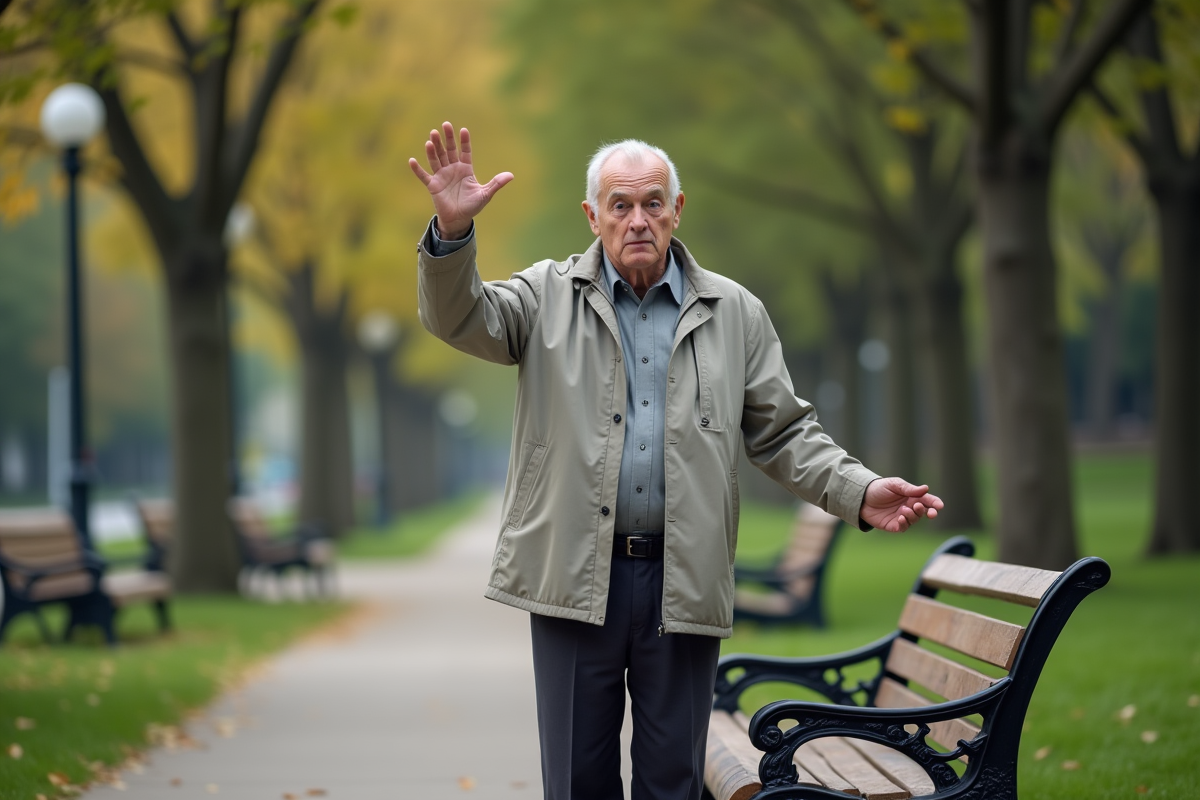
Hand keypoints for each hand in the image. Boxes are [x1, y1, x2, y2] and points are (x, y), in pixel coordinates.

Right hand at [409, 122, 512, 239]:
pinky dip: (417, 169)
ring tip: (431, 137)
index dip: (464, 141)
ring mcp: (442, 176)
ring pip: (436, 159)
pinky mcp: (433, 185)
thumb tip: (511, 175)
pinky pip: (424, 176)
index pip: (465, 151)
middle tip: (445, 125)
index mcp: (465, 169)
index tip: (463, 130)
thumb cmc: (472, 206)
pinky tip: (412, 160)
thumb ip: (496, 183)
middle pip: (449, 151)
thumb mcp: (485, 194)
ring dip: (433, 149)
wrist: (459, 219)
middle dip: (447, 139)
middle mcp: (453, 169)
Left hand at [859, 477, 943, 532]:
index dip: (935, 503)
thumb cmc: (879, 488)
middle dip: (927, 511)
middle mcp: (909, 507)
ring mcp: (902, 517)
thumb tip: (926, 488)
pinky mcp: (893, 525)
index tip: (939, 506)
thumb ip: (909, 489)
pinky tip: (900, 517)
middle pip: (924, 512)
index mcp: (911, 496)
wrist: (861, 497)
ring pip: (915, 520)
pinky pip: (904, 527)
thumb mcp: (894, 485)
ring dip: (913, 516)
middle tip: (923, 508)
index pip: (927, 500)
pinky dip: (904, 523)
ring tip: (904, 510)